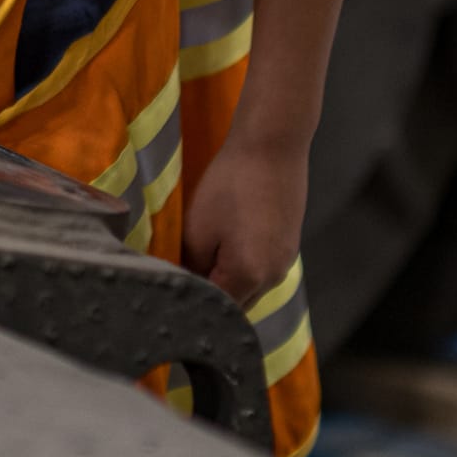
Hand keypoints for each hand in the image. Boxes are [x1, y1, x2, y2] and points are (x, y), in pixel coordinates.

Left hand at [182, 127, 309, 308]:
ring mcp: (284, 263)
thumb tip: (187, 285)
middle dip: (208, 299)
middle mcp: (273, 278)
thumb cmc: (231, 183)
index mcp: (249, 277)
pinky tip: (223, 245)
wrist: (271, 145)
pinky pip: (261, 271)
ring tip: (199, 262)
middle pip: (235, 306)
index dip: (190, 307)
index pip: (214, 311)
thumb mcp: (197, 230)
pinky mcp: (288, 247)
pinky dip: (241, 269)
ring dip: (225, 283)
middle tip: (179, 283)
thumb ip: (191, 268)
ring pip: (248, 289)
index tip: (168, 300)